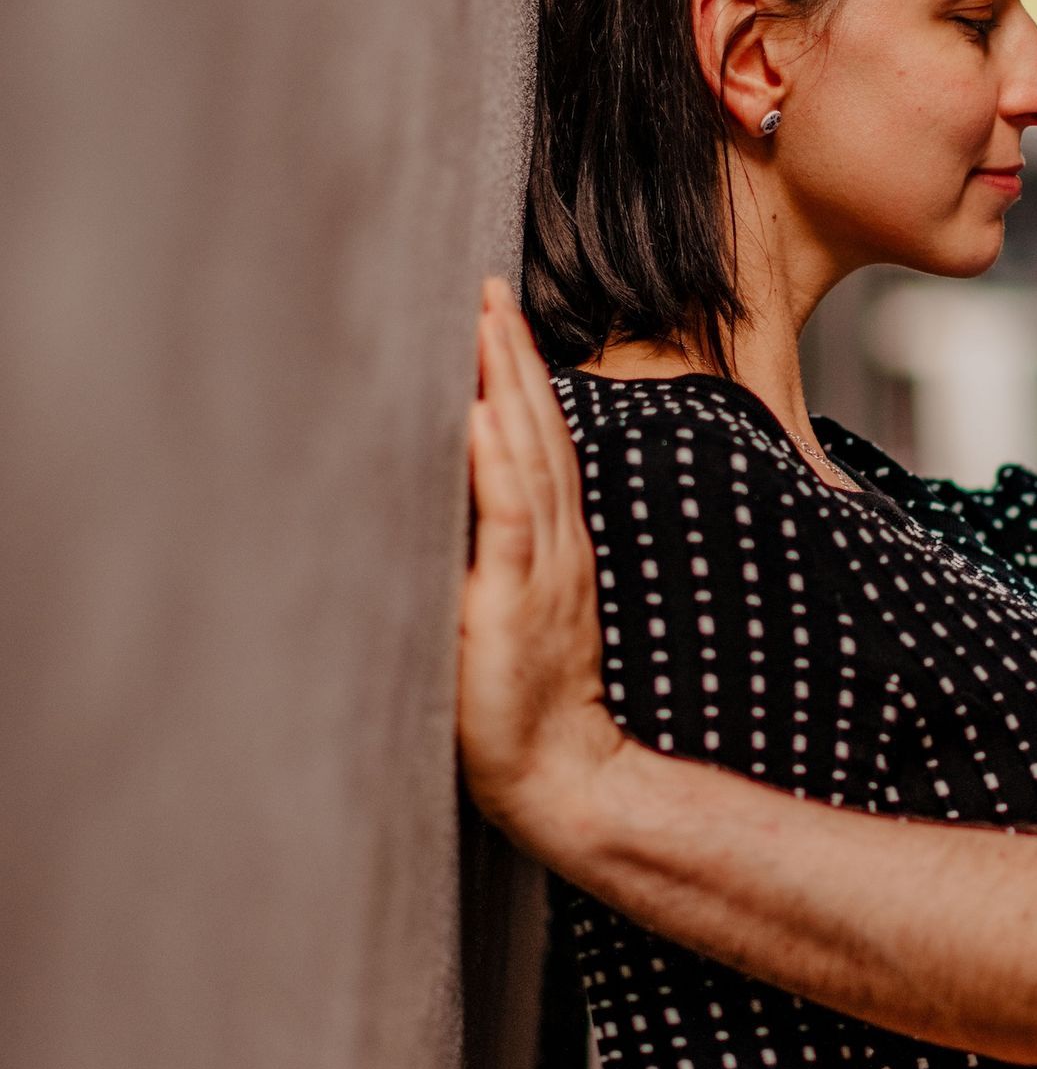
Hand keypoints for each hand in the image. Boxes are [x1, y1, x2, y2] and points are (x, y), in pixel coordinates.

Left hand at [458, 283, 622, 846]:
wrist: (565, 779)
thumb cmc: (524, 713)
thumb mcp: (507, 620)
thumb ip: (487, 567)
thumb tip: (440, 523)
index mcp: (554, 550)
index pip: (540, 446)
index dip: (521, 379)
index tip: (498, 316)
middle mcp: (556, 547)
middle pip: (537, 432)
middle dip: (514, 356)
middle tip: (490, 290)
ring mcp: (541, 572)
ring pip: (528, 457)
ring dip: (507, 386)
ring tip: (488, 323)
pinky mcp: (515, 602)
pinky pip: (511, 520)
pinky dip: (497, 463)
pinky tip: (480, 415)